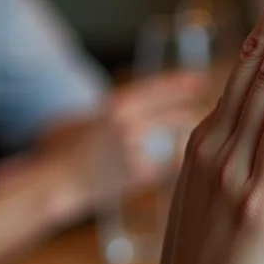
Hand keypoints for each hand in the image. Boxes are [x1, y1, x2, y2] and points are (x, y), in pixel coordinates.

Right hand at [0, 72, 205, 227]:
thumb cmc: (64, 149)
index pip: (158, 88)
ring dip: (186, 142)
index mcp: (117, 105)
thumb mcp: (88, 115)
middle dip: (192, 116)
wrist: (56, 183)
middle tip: (208, 111)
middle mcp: (130, 124)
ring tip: (189, 141)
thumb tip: (145, 101)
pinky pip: (165, 166)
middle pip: (175, 116)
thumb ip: (116, 109)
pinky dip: (168, 165)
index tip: (200, 80)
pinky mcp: (140, 175)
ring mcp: (137, 150)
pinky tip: (168, 167)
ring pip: (175, 143)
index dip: (181, 83)